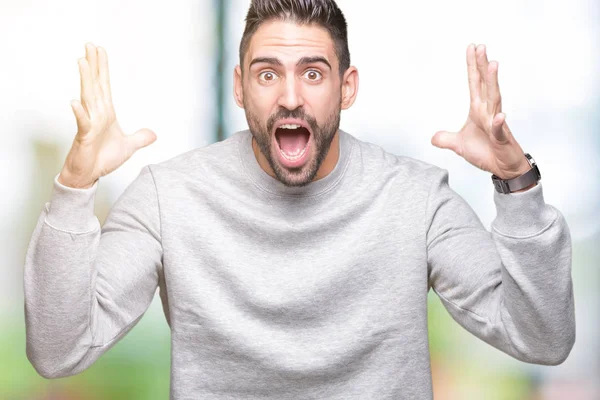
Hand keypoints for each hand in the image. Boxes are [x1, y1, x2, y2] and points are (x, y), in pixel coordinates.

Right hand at [59, 43, 156, 188]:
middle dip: (93, 65)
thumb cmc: (103, 160)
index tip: (99, 50)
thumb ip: (140, 138)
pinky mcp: (84, 137)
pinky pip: (83, 123)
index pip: (104, 86)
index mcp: (106, 114)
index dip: (103, 68)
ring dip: (85, 80)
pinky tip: (74, 102)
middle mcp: (96, 114)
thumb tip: (154, 134)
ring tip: (82, 61)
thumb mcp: (128, 147)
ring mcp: (89, 124)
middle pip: (95, 85)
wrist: (89, 175)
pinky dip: (79, 113)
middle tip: (89, 44)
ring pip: (88, 98)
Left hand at [431, 44, 530, 179]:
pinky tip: (499, 116)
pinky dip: (499, 123)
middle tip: (481, 46)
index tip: (472, 47)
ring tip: (492, 64)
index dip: (473, 66)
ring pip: (494, 99)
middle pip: (484, 85)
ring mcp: (496, 124)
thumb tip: (433, 137)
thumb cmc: (486, 153)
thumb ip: (446, 139)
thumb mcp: (459, 146)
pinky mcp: (501, 139)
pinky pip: (499, 130)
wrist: (502, 169)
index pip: (474, 84)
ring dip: (493, 82)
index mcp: (478, 110)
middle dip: (482, 65)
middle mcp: (488, 112)